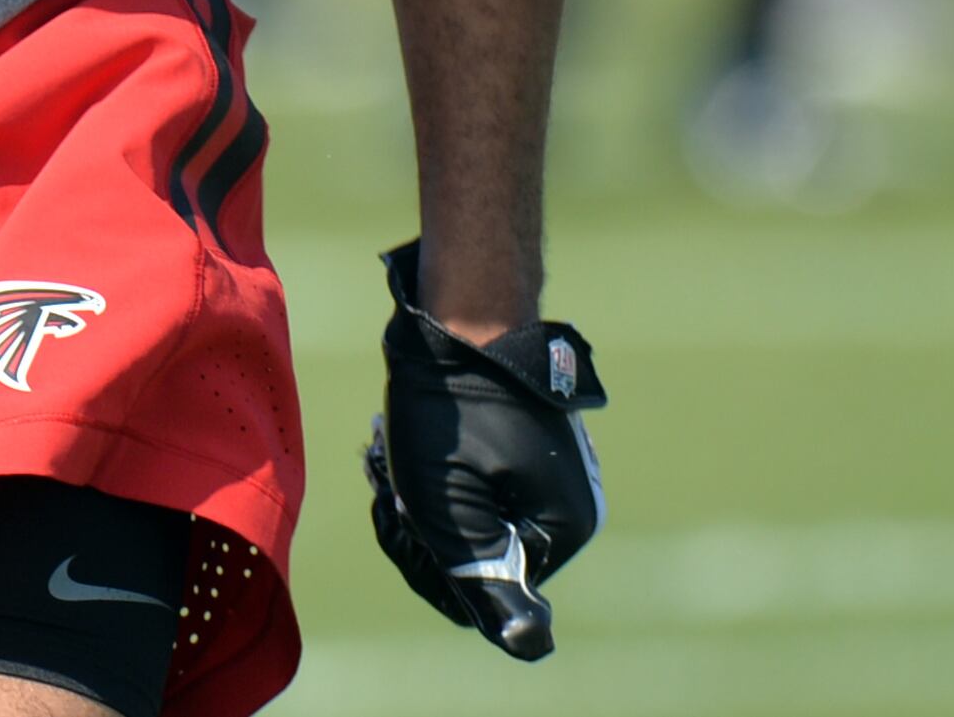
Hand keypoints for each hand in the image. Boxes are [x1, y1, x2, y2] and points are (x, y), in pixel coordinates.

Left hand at [364, 238, 606, 658]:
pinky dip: (430, 470)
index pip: (483, 592)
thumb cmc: (451, 408)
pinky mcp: (523, 445)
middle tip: (384, 472)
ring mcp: (548, 473)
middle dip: (417, 524)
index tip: (395, 509)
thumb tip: (531, 644)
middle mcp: (568, 506)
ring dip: (415, 494)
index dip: (425, 560)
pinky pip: (472, 483)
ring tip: (387, 448)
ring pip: (466, 518)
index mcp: (563, 529)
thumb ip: (479, 580)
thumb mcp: (448, 509)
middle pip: (475, 557)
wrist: (459, 309)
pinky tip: (400, 438)